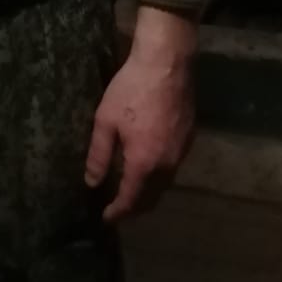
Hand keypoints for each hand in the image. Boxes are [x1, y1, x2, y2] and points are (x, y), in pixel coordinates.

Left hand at [84, 4, 195, 223]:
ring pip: (165, 184)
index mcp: (144, 163)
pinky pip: (173, 167)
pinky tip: (149, 164)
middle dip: (134, 208)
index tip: (106, 219)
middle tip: (118, 208)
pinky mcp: (189, 138)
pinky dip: (160, 175)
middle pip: (152, 198)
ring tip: (131, 189)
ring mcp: (182, 152)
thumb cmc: (132, 89)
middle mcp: (167, 164)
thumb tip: (92, 182)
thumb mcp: (105, 120)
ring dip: (148, 192)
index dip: (117, 213)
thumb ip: (99, 155)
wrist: (167, 63)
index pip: (131, 200)